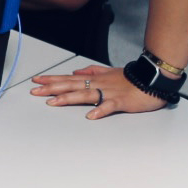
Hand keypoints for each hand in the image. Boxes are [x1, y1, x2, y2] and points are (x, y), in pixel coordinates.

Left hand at [31, 65, 167, 119]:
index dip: (52, 79)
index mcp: (94, 79)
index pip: (68, 78)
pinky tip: (90, 116)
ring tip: (53, 103)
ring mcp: (108, 92)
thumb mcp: (109, 71)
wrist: (152, 79)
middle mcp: (98, 84)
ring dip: (68, 98)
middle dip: (52, 88)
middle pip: (71, 85)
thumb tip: (76, 71)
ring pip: (85, 94)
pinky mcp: (121, 101)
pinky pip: (109, 106)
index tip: (36, 80)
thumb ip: (92, 71)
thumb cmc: (131, 78)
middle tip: (34, 91)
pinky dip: (100, 110)